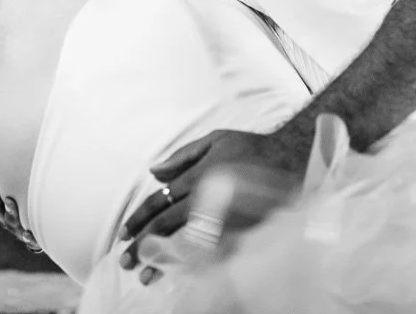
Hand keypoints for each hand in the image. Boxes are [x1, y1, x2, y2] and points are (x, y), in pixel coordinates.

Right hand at [0, 171, 39, 250]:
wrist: (38, 234)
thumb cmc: (24, 203)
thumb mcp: (13, 187)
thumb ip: (7, 170)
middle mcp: (3, 215)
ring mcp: (16, 226)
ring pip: (10, 220)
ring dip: (9, 210)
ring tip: (10, 201)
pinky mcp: (30, 236)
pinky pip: (29, 238)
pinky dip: (28, 236)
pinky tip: (29, 234)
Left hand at [120, 129, 299, 273]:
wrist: (290, 160)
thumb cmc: (251, 148)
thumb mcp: (215, 140)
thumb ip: (182, 156)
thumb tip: (154, 171)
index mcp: (197, 177)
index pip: (159, 201)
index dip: (140, 218)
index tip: (124, 234)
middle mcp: (206, 199)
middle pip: (166, 225)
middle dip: (143, 244)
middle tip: (125, 260)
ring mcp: (223, 218)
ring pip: (185, 242)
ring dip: (163, 260)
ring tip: (145, 275)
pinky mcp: (239, 231)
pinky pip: (211, 250)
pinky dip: (193, 263)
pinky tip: (180, 274)